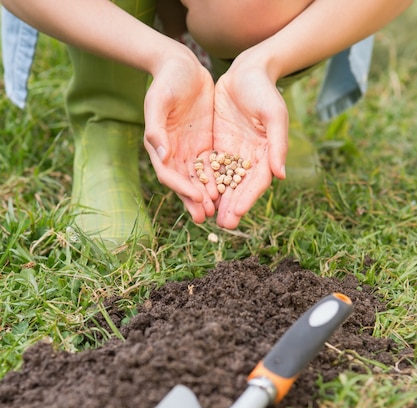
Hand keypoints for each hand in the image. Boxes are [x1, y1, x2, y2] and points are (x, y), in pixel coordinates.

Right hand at [143, 48, 217, 222]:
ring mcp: (189, 149)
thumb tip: (162, 157)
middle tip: (207, 218)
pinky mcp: (204, 144)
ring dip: (207, 196)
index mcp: (159, 146)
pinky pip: (212, 165)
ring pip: (199, 178)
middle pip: (184, 182)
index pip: (169, 174)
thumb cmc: (166, 80)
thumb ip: (157, 129)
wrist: (181, 65)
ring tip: (218, 212)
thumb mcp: (158, 101)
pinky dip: (218, 179)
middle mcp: (173, 152)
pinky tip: (228, 191)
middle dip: (194, 201)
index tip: (197, 198)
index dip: (182, 188)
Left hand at [213, 58, 287, 228]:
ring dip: (218, 200)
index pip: (257, 182)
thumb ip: (277, 144)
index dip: (248, 198)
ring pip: (225, 182)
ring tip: (209, 217)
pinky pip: (211, 168)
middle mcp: (250, 158)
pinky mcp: (218, 146)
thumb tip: (280, 175)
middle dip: (232, 206)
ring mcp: (233, 154)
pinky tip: (197, 195)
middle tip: (223, 225)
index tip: (238, 212)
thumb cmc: (264, 91)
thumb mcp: (274, 114)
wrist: (245, 71)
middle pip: (240, 187)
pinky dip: (205, 182)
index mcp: (267, 154)